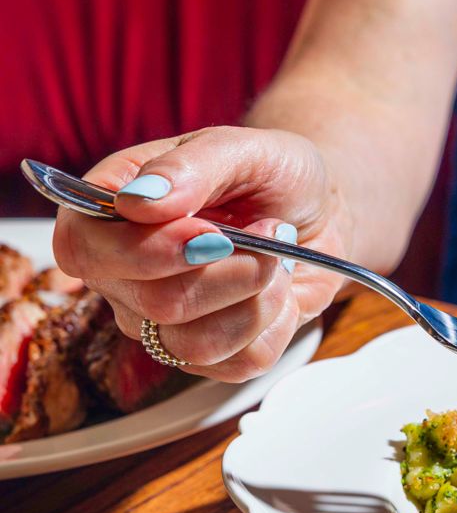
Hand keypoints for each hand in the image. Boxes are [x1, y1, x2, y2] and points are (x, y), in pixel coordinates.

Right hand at [53, 126, 352, 381]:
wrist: (316, 210)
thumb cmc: (269, 174)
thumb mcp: (242, 148)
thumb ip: (191, 166)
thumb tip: (139, 201)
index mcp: (106, 213)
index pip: (84, 250)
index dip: (149, 251)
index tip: (214, 231)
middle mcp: (122, 274)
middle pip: (154, 303)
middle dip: (232, 270)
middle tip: (270, 232)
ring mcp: (160, 322)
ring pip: (196, 344)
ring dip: (258, 298)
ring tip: (277, 259)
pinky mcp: (209, 354)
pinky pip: (241, 363)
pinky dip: (278, 325)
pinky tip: (280, 290)